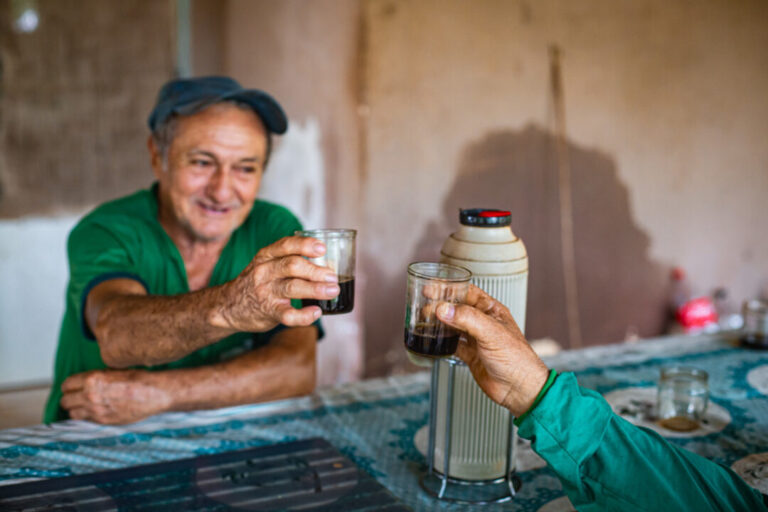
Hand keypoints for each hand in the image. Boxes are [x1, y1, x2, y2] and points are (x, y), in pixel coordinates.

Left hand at [60, 370, 169, 423]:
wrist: (153, 393)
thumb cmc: (137, 379)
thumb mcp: (113, 370)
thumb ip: (96, 377)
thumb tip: (85, 382)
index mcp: (92, 379)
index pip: (67, 385)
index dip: (69, 386)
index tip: (72, 387)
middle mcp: (90, 395)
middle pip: (65, 401)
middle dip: (69, 398)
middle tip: (76, 397)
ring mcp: (96, 410)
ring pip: (72, 413)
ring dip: (76, 409)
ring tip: (83, 406)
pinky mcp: (103, 421)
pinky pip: (84, 421)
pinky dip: (86, 417)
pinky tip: (94, 412)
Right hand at [215, 236, 339, 331]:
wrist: (228, 306)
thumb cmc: (257, 282)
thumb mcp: (266, 264)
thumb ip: (289, 260)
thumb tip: (327, 263)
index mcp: (266, 256)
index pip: (285, 245)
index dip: (305, 245)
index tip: (322, 248)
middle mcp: (264, 272)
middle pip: (292, 266)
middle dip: (316, 270)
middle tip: (333, 276)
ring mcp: (265, 292)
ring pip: (292, 288)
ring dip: (315, 289)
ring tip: (333, 290)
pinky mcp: (268, 312)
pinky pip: (288, 315)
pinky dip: (304, 315)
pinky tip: (317, 312)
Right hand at [436, 285, 549, 416]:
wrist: (519, 389)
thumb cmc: (516, 359)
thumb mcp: (491, 333)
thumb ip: (466, 319)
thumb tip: (443, 309)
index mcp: (491, 310)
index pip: (467, 292)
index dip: (449, 289)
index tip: (431, 289)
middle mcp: (483, 323)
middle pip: (456, 308)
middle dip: (439, 306)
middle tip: (423, 308)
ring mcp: (476, 339)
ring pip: (452, 326)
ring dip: (438, 324)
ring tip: (423, 322)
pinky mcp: (470, 355)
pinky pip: (452, 344)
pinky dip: (441, 342)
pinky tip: (433, 341)